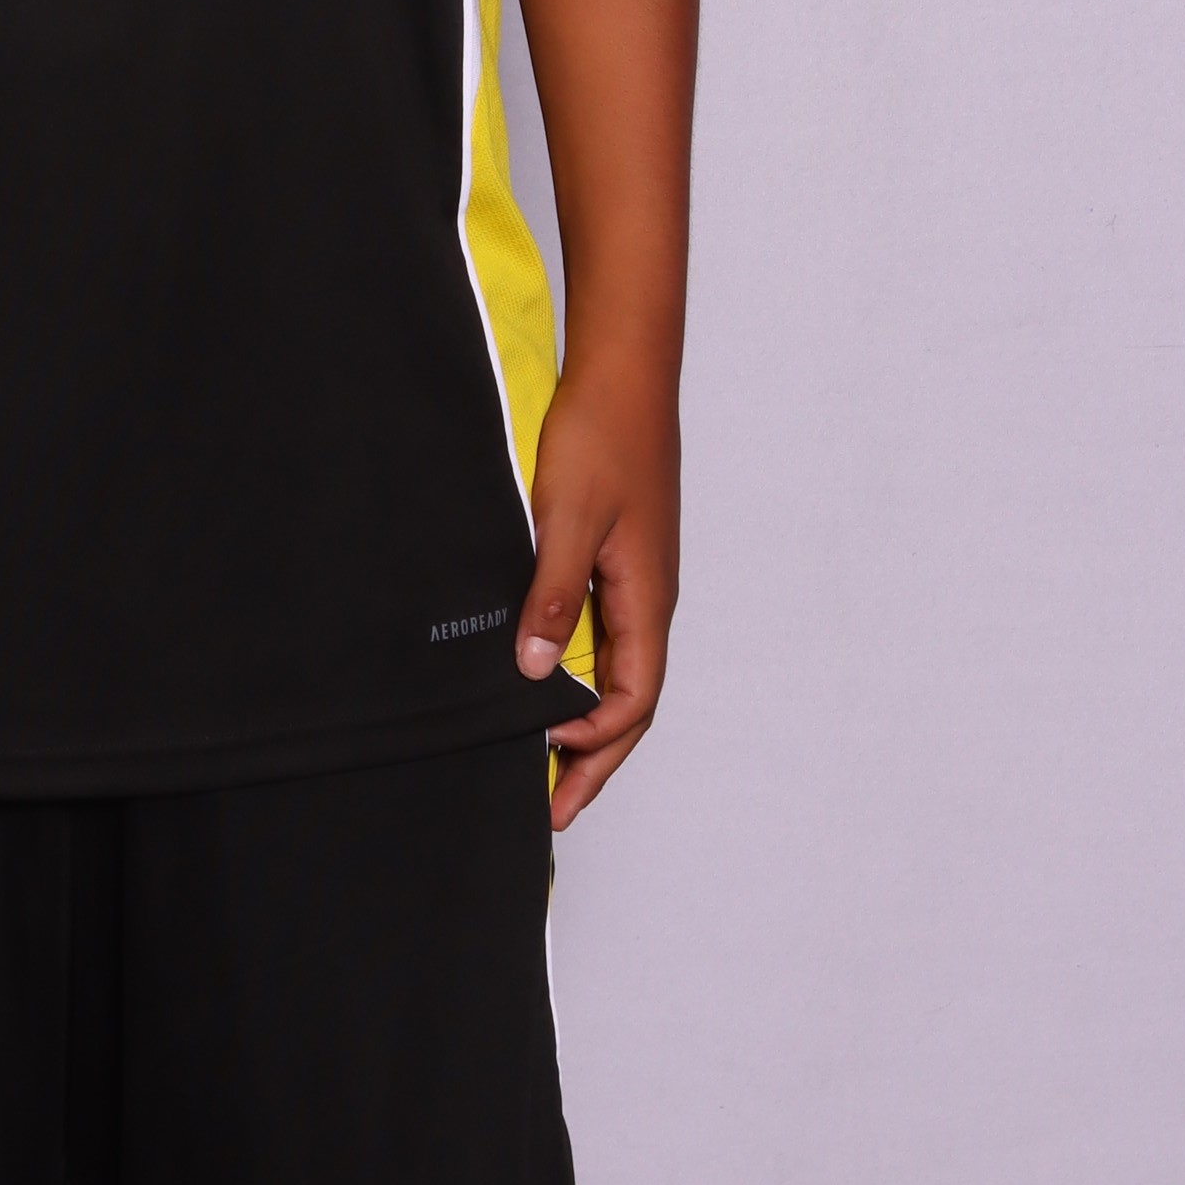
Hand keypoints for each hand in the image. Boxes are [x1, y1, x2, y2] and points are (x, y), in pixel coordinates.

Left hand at [514, 355, 680, 829]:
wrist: (623, 373)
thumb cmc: (601, 437)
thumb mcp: (567, 518)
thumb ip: (551, 594)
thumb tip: (535, 673)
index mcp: (647, 599)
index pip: (631, 701)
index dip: (593, 746)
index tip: (547, 772)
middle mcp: (648, 599)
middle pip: (630, 702)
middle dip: (594, 760)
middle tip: (553, 811)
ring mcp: (635, 580)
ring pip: (618, 672)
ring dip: (587, 721)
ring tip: (546, 760)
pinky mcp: (618, 559)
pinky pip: (604, 636)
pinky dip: (580, 674)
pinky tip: (546, 679)